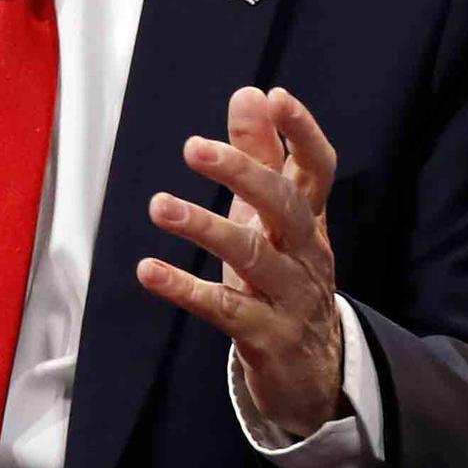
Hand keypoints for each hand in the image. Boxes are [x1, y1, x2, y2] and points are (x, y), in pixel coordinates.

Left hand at [137, 85, 342, 438]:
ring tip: (159, 205)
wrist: (315, 375)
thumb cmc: (283, 277)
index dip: (303, 133)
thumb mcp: (271, 219)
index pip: (318, 169)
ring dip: (204, 228)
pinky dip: (186, 289)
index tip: (277, 97)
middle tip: (194, 147)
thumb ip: (261, 155)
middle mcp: (306, 254)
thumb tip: (250, 93)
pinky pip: (224, 310)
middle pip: (284, 207)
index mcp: (309, 219)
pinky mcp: (266, 338)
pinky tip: (149, 269)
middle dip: (244, 173)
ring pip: (252, 257)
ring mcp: (290, 298)